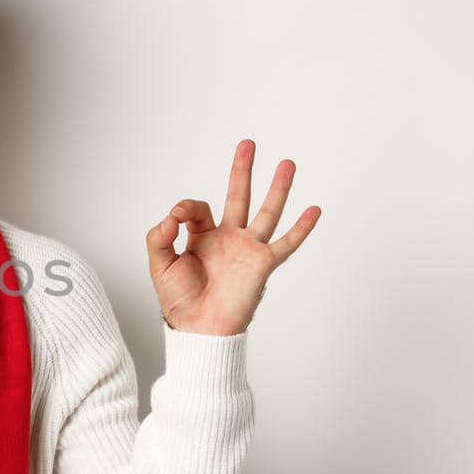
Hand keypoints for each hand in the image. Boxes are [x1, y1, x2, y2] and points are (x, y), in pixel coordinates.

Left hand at [145, 139, 319, 335]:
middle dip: (242, 170)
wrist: (198, 329)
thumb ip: (159, 237)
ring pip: (266, 211)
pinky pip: (286, 243)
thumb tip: (171, 216)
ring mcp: (247, 249)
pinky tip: (314, 209)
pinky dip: (302, 228)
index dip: (184, 208)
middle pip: (237, 196)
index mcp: (201, 237)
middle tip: (248, 144)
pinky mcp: (262, 264)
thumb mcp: (159, 264)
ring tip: (287, 163)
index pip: (197, 208)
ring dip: (277, 188)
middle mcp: (227, 239)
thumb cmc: (179, 301)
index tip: (175, 218)